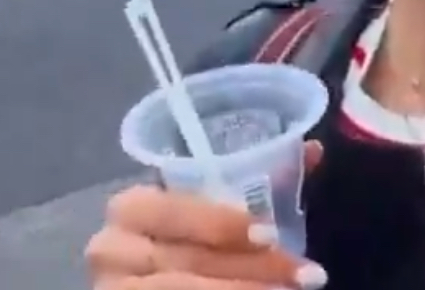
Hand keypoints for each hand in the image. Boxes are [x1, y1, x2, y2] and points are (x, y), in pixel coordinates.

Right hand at [87, 142, 326, 289]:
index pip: (174, 212)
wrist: (159, 279)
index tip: (270, 234)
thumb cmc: (192, 239)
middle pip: (188, 261)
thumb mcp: (219, 211)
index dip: (221, 224)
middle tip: (307, 275)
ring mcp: (114, 288)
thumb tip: (314, 149)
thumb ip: (263, 181)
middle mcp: (110, 248)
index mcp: (131, 207)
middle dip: (254, 269)